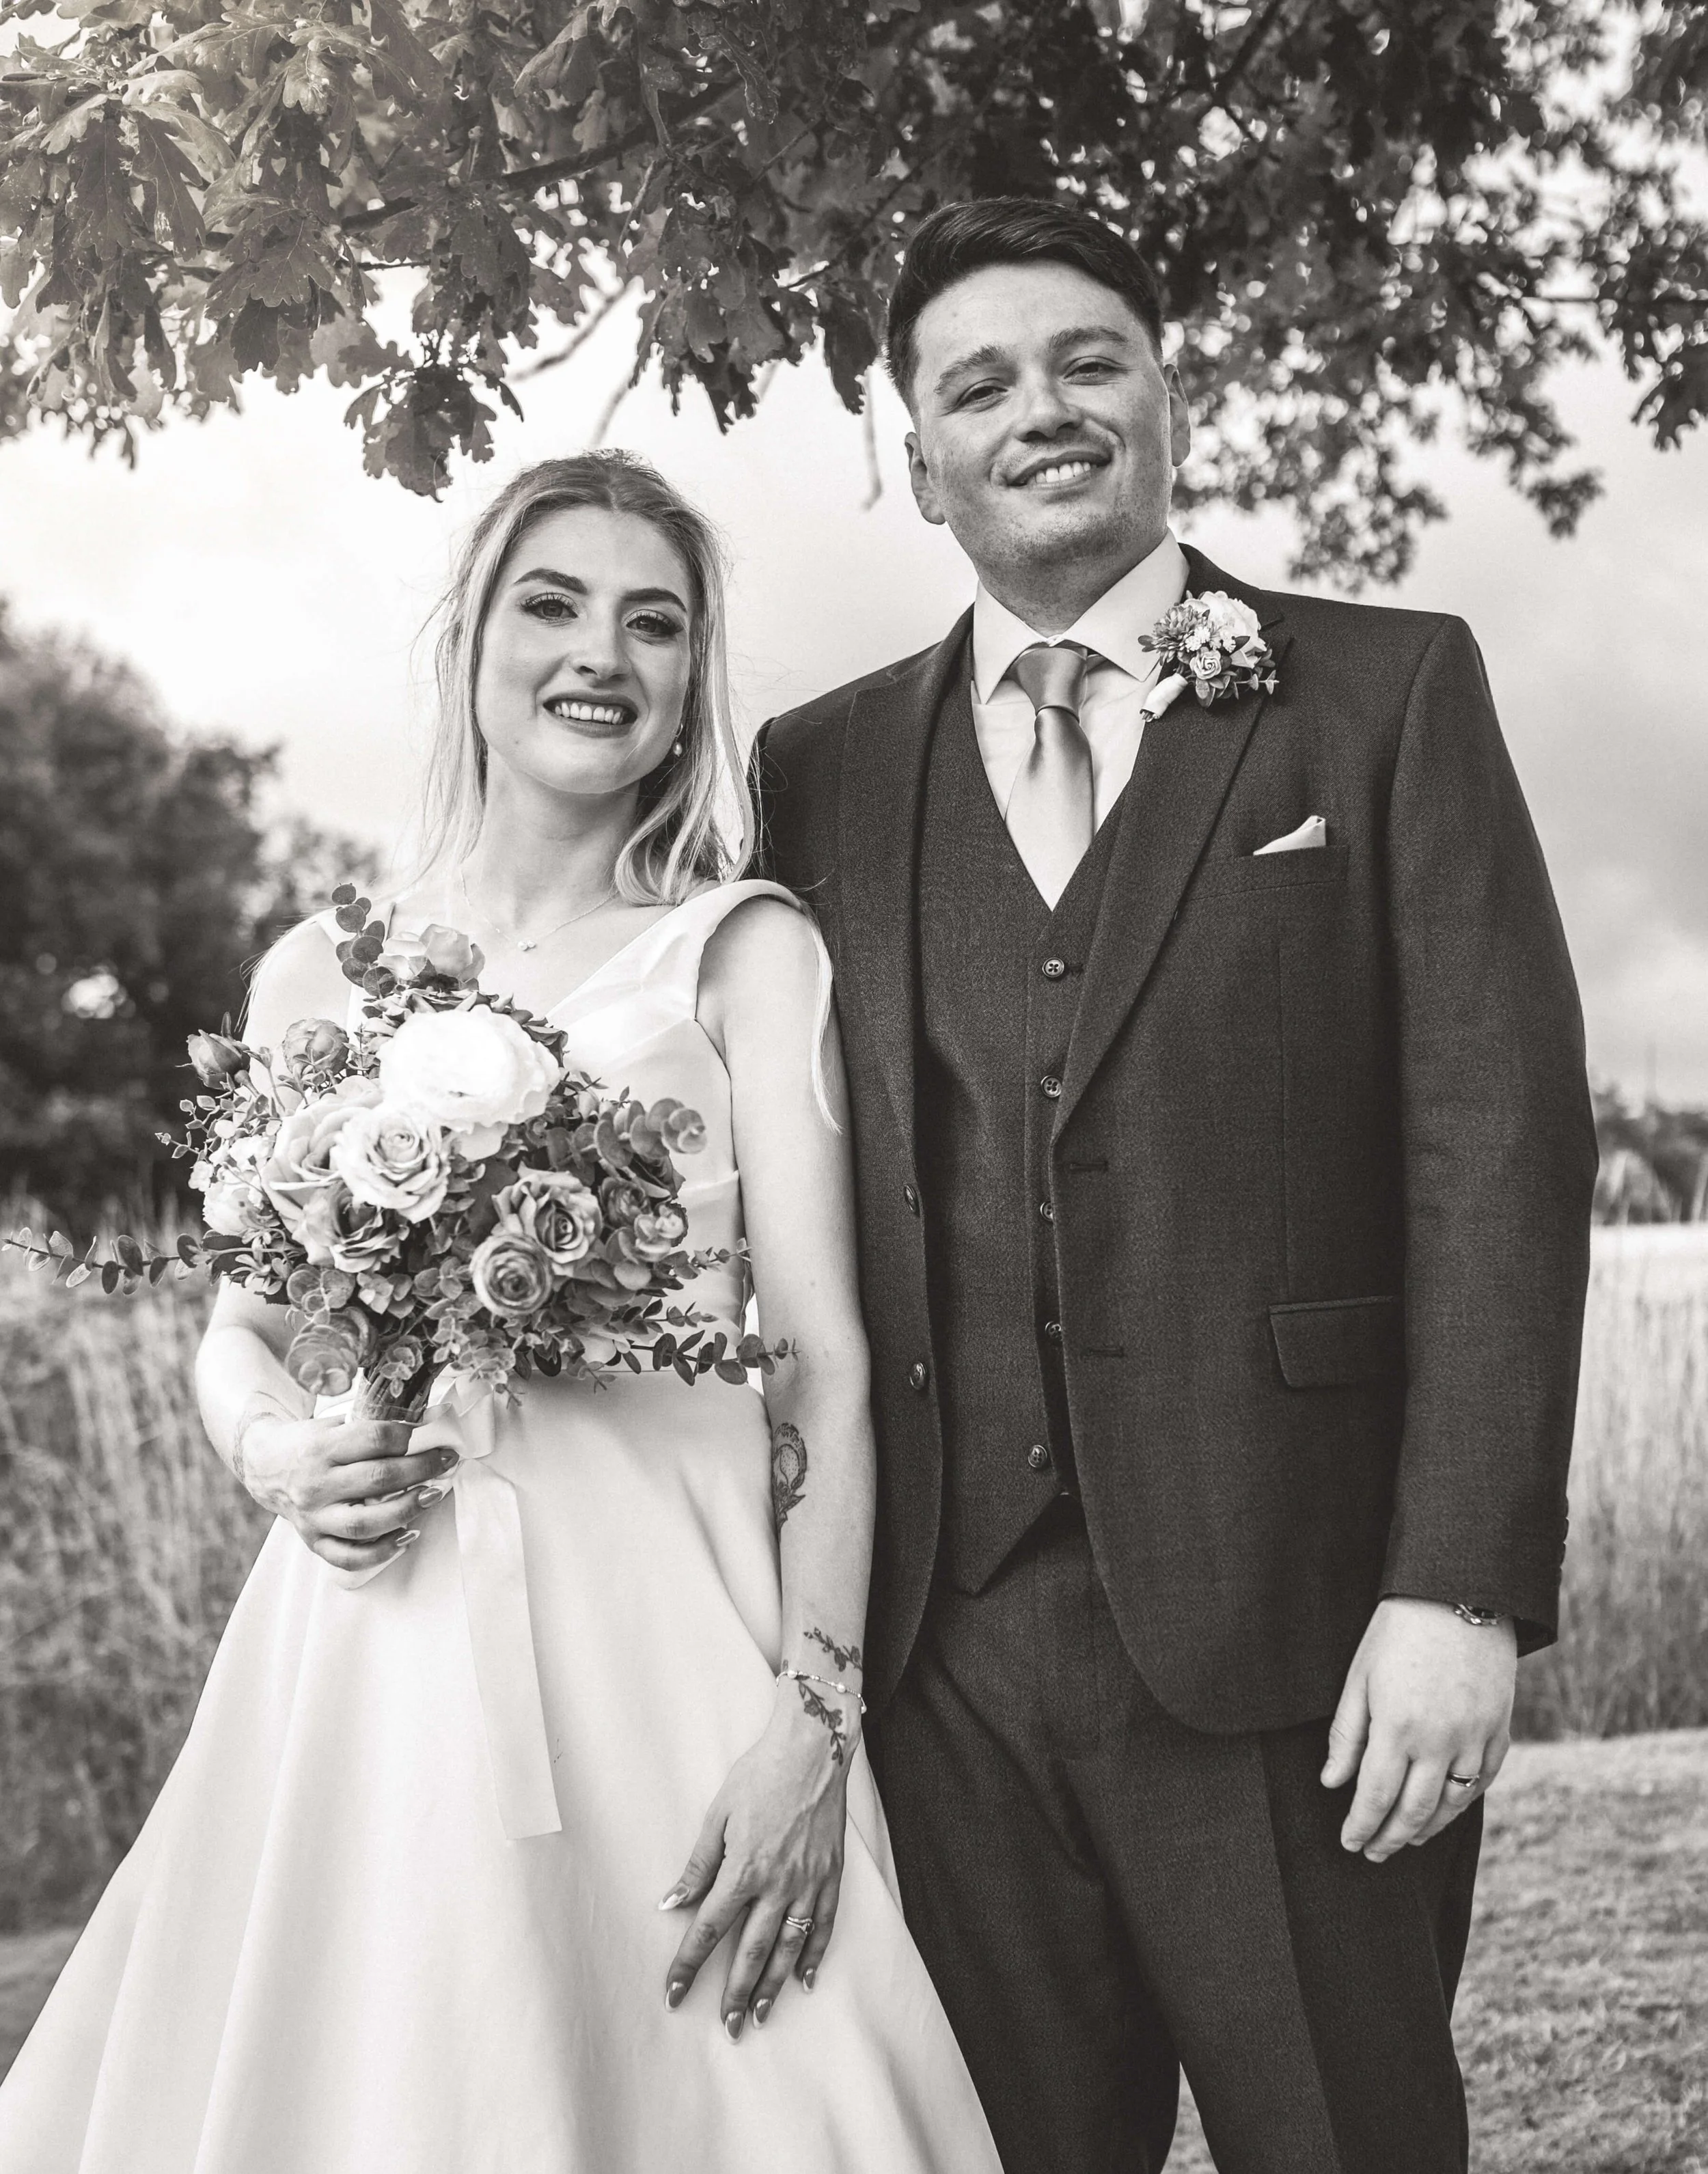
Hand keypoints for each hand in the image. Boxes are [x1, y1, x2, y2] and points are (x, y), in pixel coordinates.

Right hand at [234, 1406, 458, 1571]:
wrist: (265, 1466)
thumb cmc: (310, 1443)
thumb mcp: (332, 1425)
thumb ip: (368, 1428)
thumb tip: (423, 1428)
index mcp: (321, 1448)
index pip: (373, 1440)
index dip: (406, 1436)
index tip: (427, 1436)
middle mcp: (316, 1485)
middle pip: (377, 1480)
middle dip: (420, 1469)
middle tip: (445, 1461)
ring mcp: (314, 1518)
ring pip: (365, 1524)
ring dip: (407, 1511)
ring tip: (433, 1495)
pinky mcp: (314, 1542)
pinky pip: (349, 1557)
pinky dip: (381, 1552)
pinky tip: (406, 1537)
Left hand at [660, 1686, 850, 2037]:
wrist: (814, 1748)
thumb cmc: (761, 1774)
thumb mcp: (719, 1814)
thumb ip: (698, 1864)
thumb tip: (671, 1902)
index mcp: (744, 1868)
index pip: (709, 1928)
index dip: (688, 1964)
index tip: (672, 1993)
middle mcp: (778, 1883)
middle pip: (751, 1951)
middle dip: (734, 1992)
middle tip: (725, 2027)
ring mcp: (809, 1882)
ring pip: (789, 1948)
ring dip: (772, 1986)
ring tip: (758, 2016)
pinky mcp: (832, 1876)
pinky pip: (824, 1925)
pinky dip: (815, 1956)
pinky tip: (806, 1980)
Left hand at [1322, 1596, 1515, 1860]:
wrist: (1460, 1596)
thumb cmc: (1398, 1631)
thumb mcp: (1359, 1676)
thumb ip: (1346, 1734)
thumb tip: (1331, 1781)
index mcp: (1397, 1727)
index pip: (1375, 1796)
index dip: (1361, 1825)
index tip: (1350, 1843)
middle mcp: (1439, 1742)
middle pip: (1413, 1809)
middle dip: (1390, 1837)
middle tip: (1373, 1852)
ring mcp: (1474, 1739)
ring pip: (1452, 1804)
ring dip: (1427, 1828)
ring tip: (1406, 1839)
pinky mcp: (1499, 1731)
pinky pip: (1483, 1781)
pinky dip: (1464, 1802)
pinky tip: (1446, 1809)